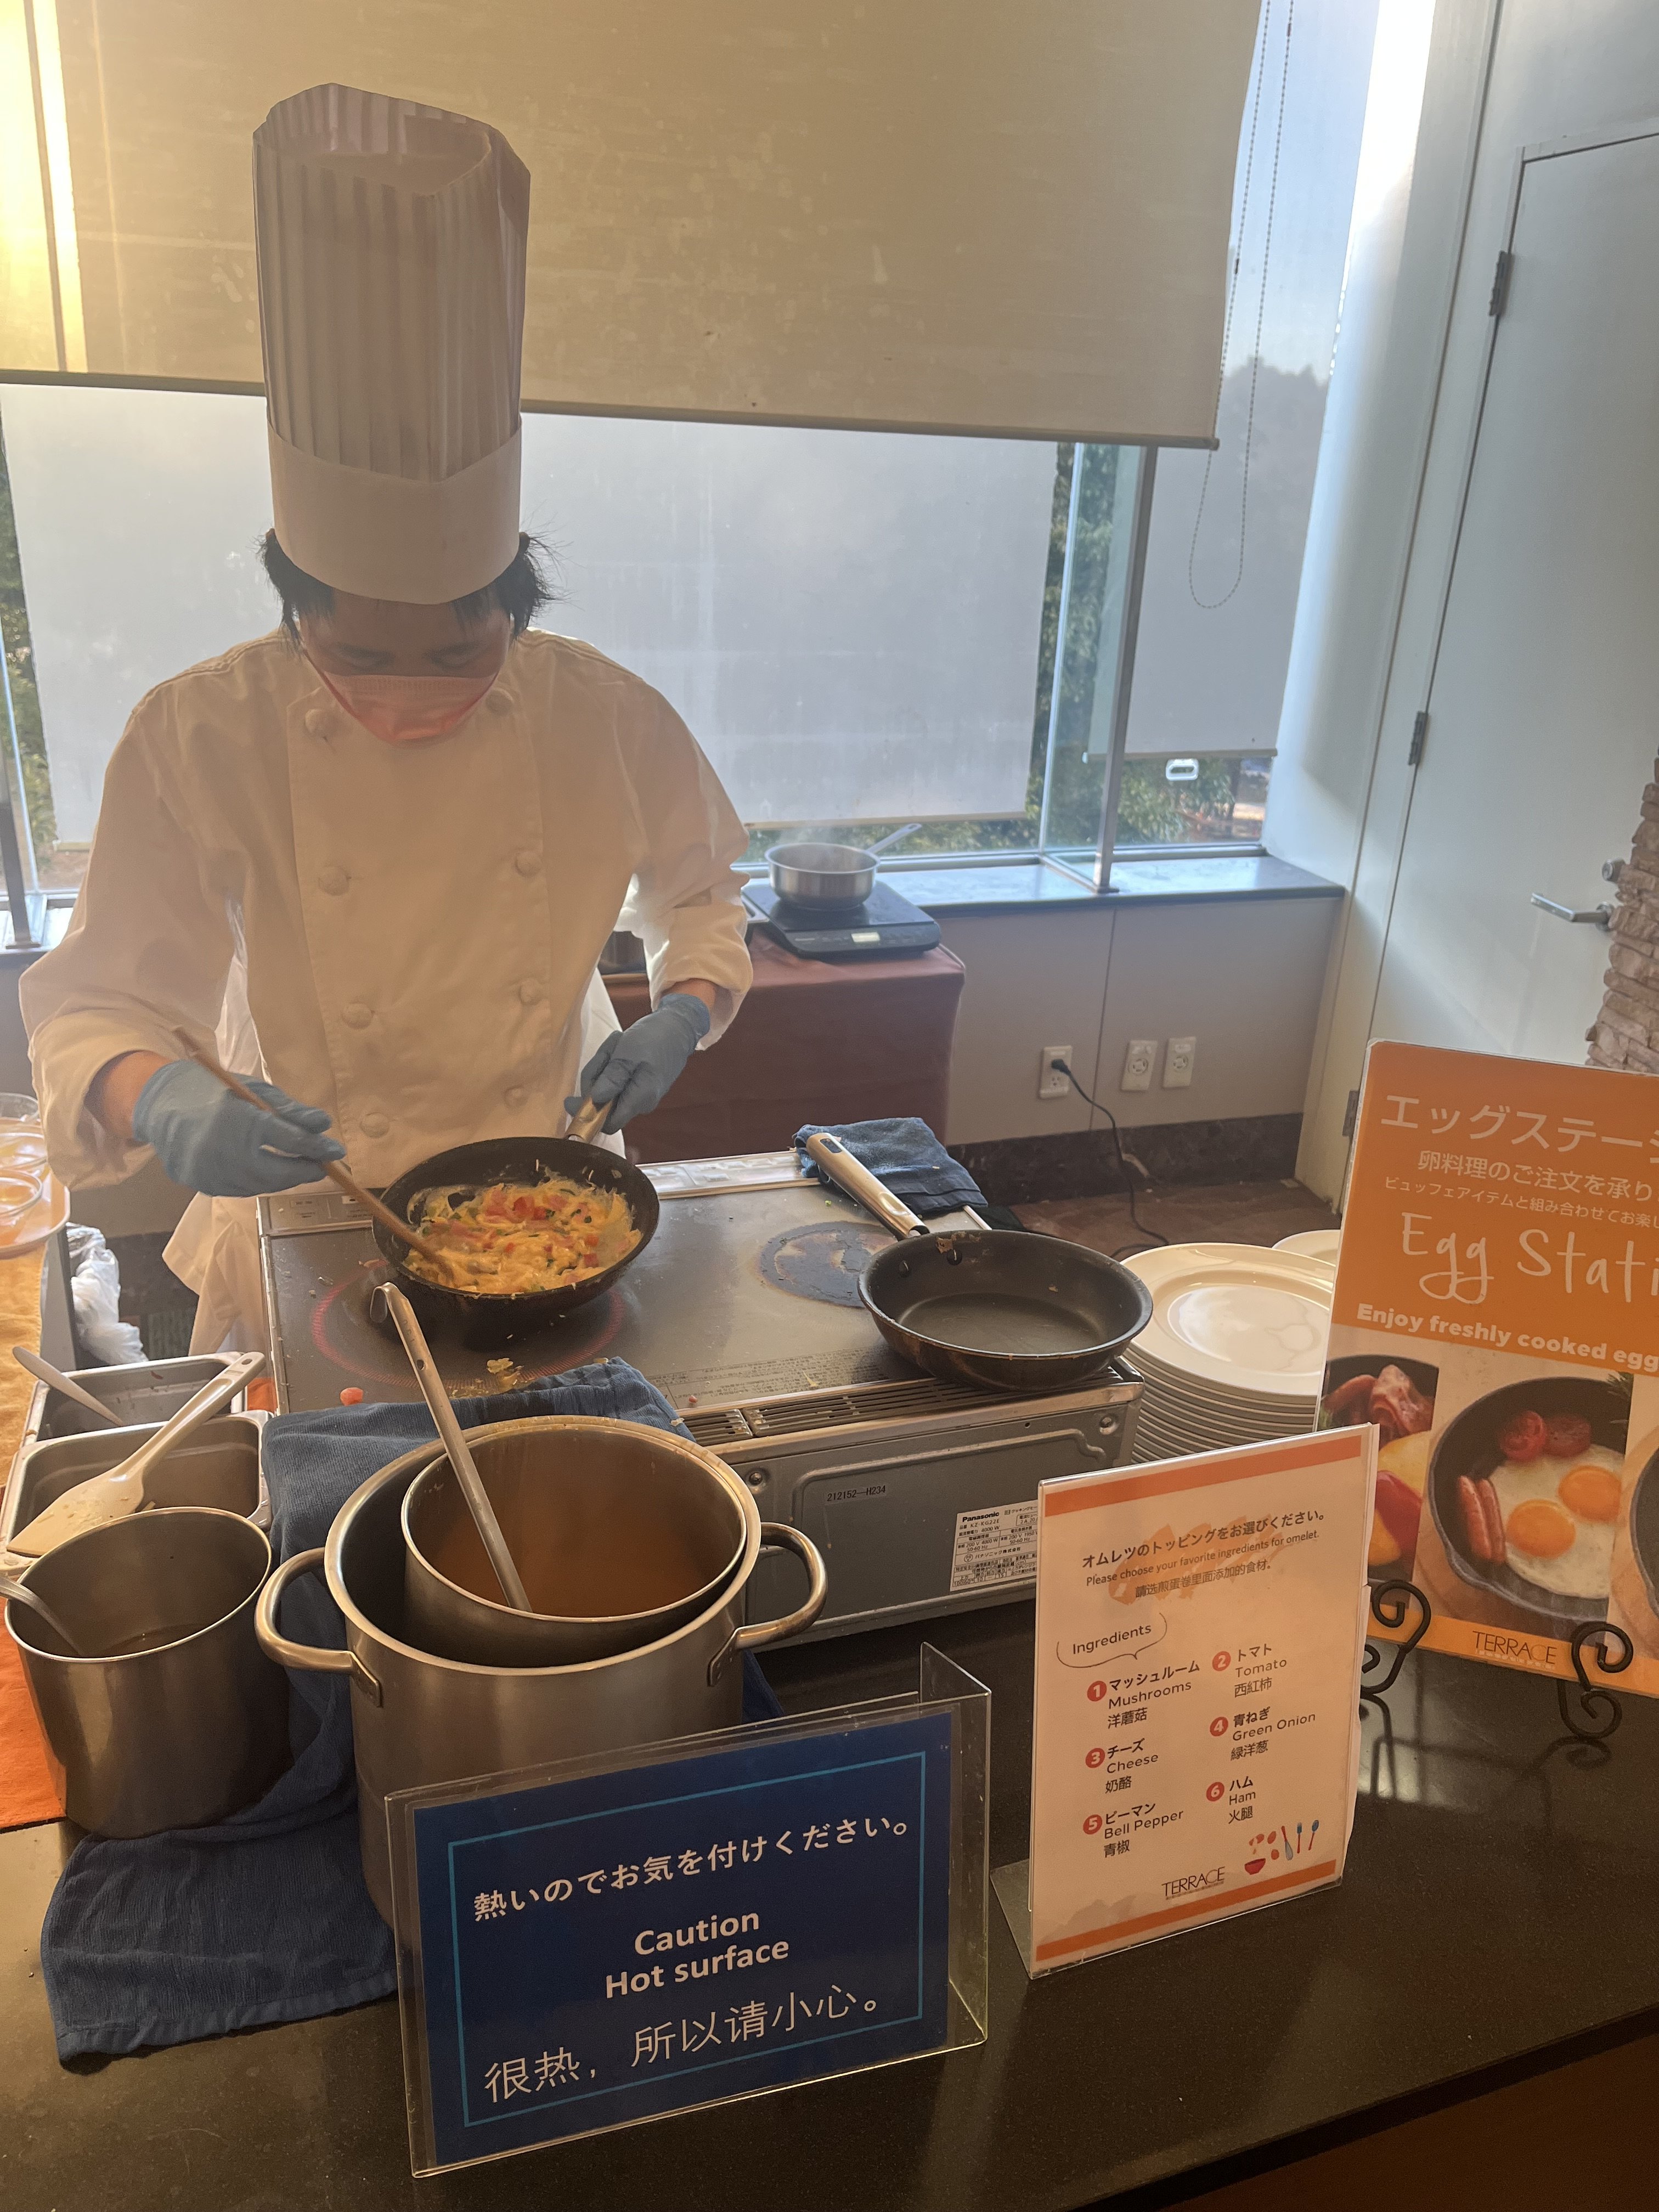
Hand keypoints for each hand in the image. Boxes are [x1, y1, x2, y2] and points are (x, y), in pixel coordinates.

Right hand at [132, 1059, 345, 1196]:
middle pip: (275, 1171)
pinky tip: (269, 1173)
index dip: (315, 1147)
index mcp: (236, 1119)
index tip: (336, 1151)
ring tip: (298, 1169)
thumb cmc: (214, 1091)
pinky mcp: (201, 1185)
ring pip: (260, 1185)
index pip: (286, 1139)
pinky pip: (241, 1189)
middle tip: (321, 1166)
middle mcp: (220, 1149)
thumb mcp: (254, 1090)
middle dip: (302, 1171)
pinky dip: (259, 1182)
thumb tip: (324, 1125)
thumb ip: (290, 1111)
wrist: (162, 1104)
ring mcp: (208, 1171)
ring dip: (283, 1179)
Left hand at [565, 992, 710, 1134]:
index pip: (607, 1124)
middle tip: (606, 1051)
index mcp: (640, 1099)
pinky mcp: (640, 1084)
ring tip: (618, 1043)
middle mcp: (641, 1103)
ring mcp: (641, 1094)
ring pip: (608, 1088)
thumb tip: (593, 1101)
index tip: (570, 1098)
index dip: (587, 1115)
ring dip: (605, 1065)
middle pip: (603, 1103)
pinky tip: (622, 1046)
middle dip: (597, 1076)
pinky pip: (617, 1079)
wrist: (679, 1026)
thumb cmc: (655, 1037)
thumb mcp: (627, 1053)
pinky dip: (613, 1063)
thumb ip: (611, 1079)